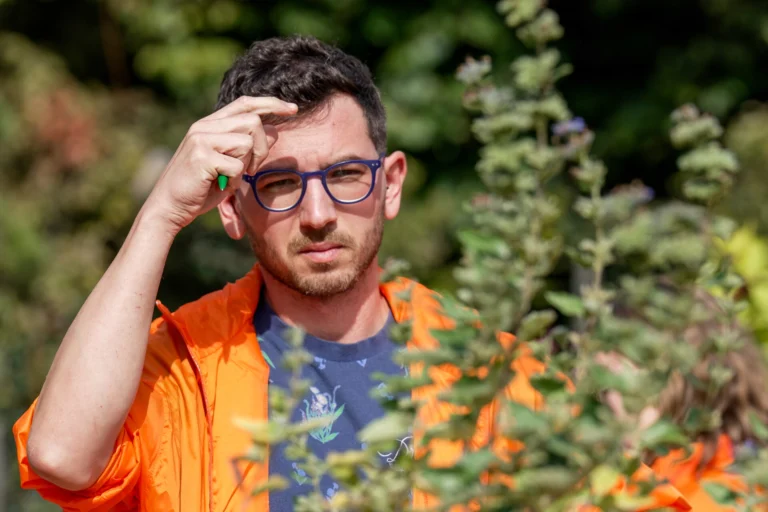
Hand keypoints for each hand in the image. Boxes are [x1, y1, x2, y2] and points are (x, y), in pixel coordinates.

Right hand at [143, 96, 297, 233]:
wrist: (169, 207)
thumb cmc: (201, 189)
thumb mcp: (229, 166)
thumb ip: (248, 148)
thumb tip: (274, 130)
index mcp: (210, 124)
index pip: (245, 104)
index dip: (271, 104)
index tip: (293, 109)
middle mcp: (204, 126)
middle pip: (253, 122)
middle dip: (262, 148)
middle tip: (251, 170)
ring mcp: (201, 139)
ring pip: (247, 142)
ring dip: (246, 165)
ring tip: (230, 178)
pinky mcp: (201, 156)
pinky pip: (237, 166)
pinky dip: (235, 181)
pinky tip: (221, 185)